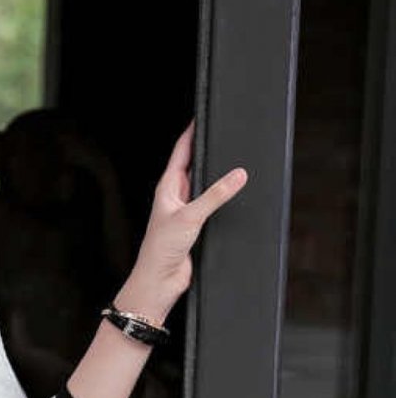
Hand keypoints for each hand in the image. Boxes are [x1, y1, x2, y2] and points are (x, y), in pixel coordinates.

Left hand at [124, 118, 248, 318]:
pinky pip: (211, 205)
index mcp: (167, 188)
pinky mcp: (195, 226)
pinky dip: (222, 198)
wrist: (159, 281)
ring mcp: (185, 211)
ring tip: (234, 158)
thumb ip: (215, 195)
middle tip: (223, 132)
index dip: (191, 134)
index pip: (180, 153)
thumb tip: (238, 174)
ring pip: (204, 186)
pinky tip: (234, 194)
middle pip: (194, 166)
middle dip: (207, 151)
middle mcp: (175, 197)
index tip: (201, 116)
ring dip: (216, 175)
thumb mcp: (190, 216)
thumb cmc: (161, 249)